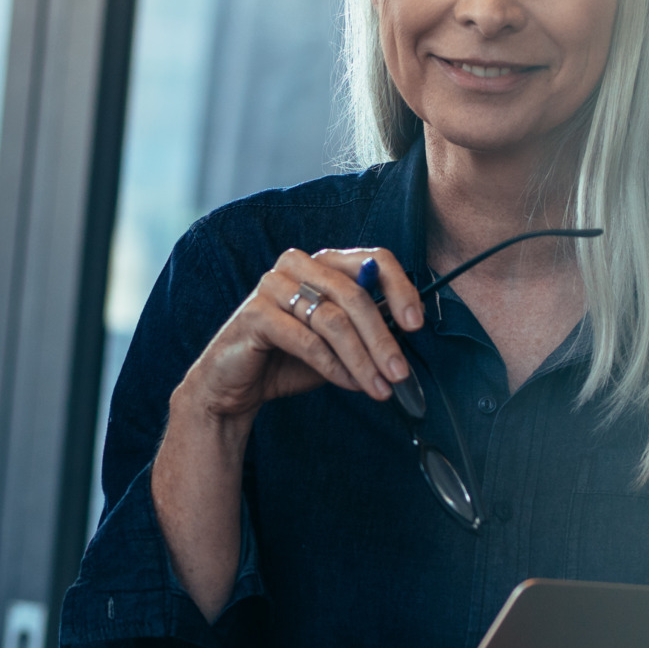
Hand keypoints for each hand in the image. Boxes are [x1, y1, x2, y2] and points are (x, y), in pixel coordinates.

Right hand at [170, 245, 421, 428]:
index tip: (415, 325)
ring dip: (363, 359)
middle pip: (355, 294)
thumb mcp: (338, 343)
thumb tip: (406, 336)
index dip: (400, 289)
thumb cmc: (287, 359)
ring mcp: (273, 285)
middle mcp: (298, 265)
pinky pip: (307, 340)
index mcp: (322, 263)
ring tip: (379, 388)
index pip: (373, 259)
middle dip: (383, 339)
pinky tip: (349, 384)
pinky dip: (334, 366)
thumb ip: (366, 331)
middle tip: (400, 372)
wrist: (233, 386)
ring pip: (333, 319)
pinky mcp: (256, 314)